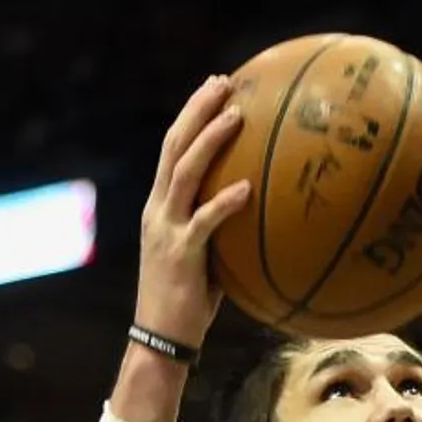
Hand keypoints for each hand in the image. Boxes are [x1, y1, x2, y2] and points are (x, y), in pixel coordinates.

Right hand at [133, 75, 250, 348]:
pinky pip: (205, 223)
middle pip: (174, 148)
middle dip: (198, 111)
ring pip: (184, 174)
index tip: (215, 89)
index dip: (192, 116)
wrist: (161, 338)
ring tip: (237, 116)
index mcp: (161, 207)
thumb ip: (223, 231)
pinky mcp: (180, 255)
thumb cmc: (190, 302)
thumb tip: (263, 214)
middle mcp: (158, 210)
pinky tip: (247, 187)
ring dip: (210, 141)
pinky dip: (225, 202)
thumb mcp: (207, 257)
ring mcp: (167, 230)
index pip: (173, 150)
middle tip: (224, 83)